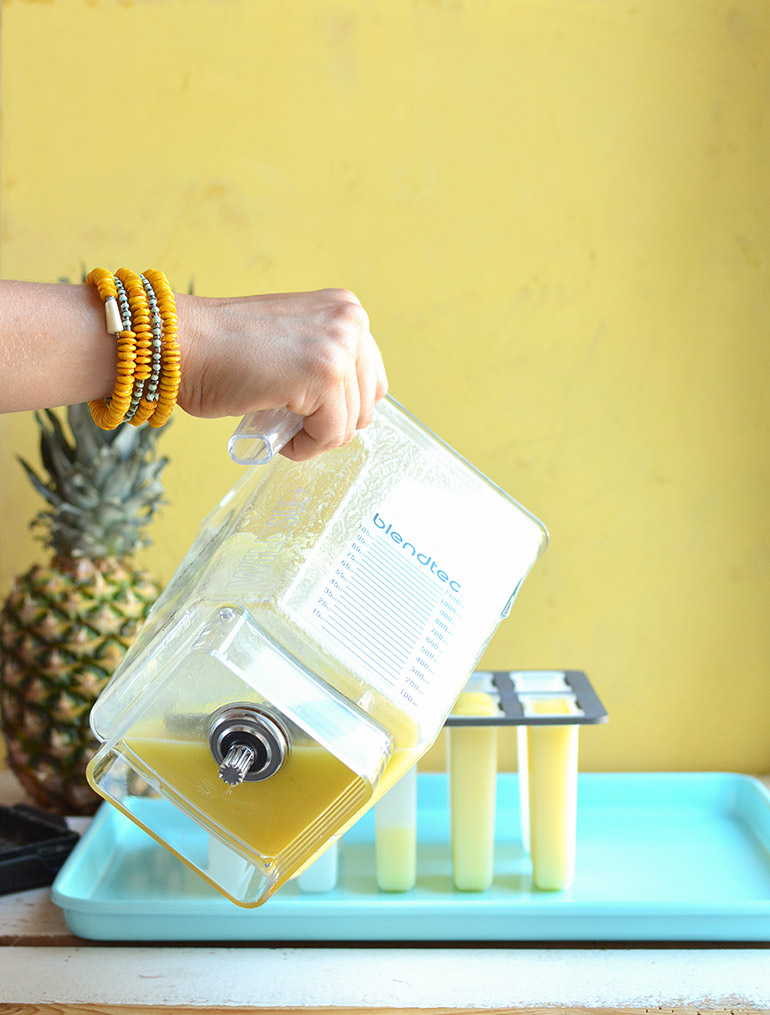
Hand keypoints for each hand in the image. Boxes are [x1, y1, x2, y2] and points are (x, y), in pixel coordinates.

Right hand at [177, 288, 387, 459]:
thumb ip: (326, 360)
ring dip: (315, 438)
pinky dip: (305, 448)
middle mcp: (350, 322)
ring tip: (281, 428)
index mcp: (346, 310)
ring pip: (350, 424)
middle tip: (293, 426)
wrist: (180, 342)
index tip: (308, 413)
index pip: (370, 379)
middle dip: (331, 425)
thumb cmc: (224, 350)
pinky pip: (330, 435)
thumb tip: (350, 410)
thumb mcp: (295, 342)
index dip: (341, 408)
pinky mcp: (323, 376)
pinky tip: (281, 438)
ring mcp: (339, 348)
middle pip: (367, 404)